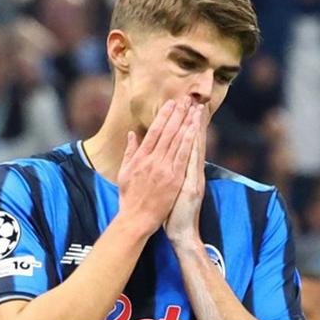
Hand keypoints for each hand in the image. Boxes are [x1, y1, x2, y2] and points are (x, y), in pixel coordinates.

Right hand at [116, 98, 197, 237]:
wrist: (136, 219)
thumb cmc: (130, 199)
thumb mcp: (124, 173)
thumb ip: (130, 152)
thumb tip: (133, 134)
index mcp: (140, 158)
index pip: (154, 131)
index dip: (163, 116)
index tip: (170, 103)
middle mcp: (152, 160)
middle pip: (167, 132)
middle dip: (177, 114)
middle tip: (185, 100)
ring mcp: (163, 169)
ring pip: (176, 140)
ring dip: (185, 123)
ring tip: (193, 109)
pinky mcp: (174, 178)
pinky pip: (183, 155)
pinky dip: (188, 141)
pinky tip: (194, 129)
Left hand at [165, 103, 208, 246]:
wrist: (182, 232)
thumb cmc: (171, 212)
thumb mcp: (171, 189)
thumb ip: (167, 171)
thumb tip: (162, 158)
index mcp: (183, 171)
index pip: (185, 144)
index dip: (187, 126)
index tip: (188, 109)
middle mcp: (191, 172)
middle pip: (191, 142)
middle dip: (193, 121)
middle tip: (195, 101)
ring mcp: (191, 178)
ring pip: (193, 148)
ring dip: (195, 129)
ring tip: (197, 110)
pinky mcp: (190, 185)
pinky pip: (191, 162)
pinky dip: (192, 147)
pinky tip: (194, 133)